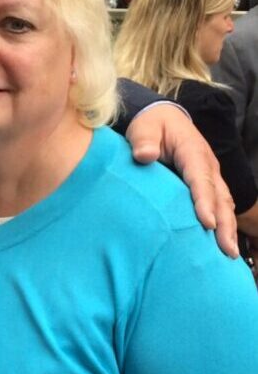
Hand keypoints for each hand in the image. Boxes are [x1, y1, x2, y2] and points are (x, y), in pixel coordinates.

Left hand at [126, 104, 237, 257]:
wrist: (163, 118)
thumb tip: (144, 156)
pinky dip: (224, 224)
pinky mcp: (208, 184)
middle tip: (226, 250)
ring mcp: (211, 176)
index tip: (206, 223)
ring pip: (224, 204)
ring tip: (229, 254)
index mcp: (193, 152)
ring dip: (228, 228)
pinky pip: (219, 205)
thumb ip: (144, 141)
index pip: (200, 179)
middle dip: (224, 224)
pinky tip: (222, 244)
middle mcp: (208, 166)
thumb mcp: (144, 128)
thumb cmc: (152, 125)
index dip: (204, 201)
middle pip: (219, 197)